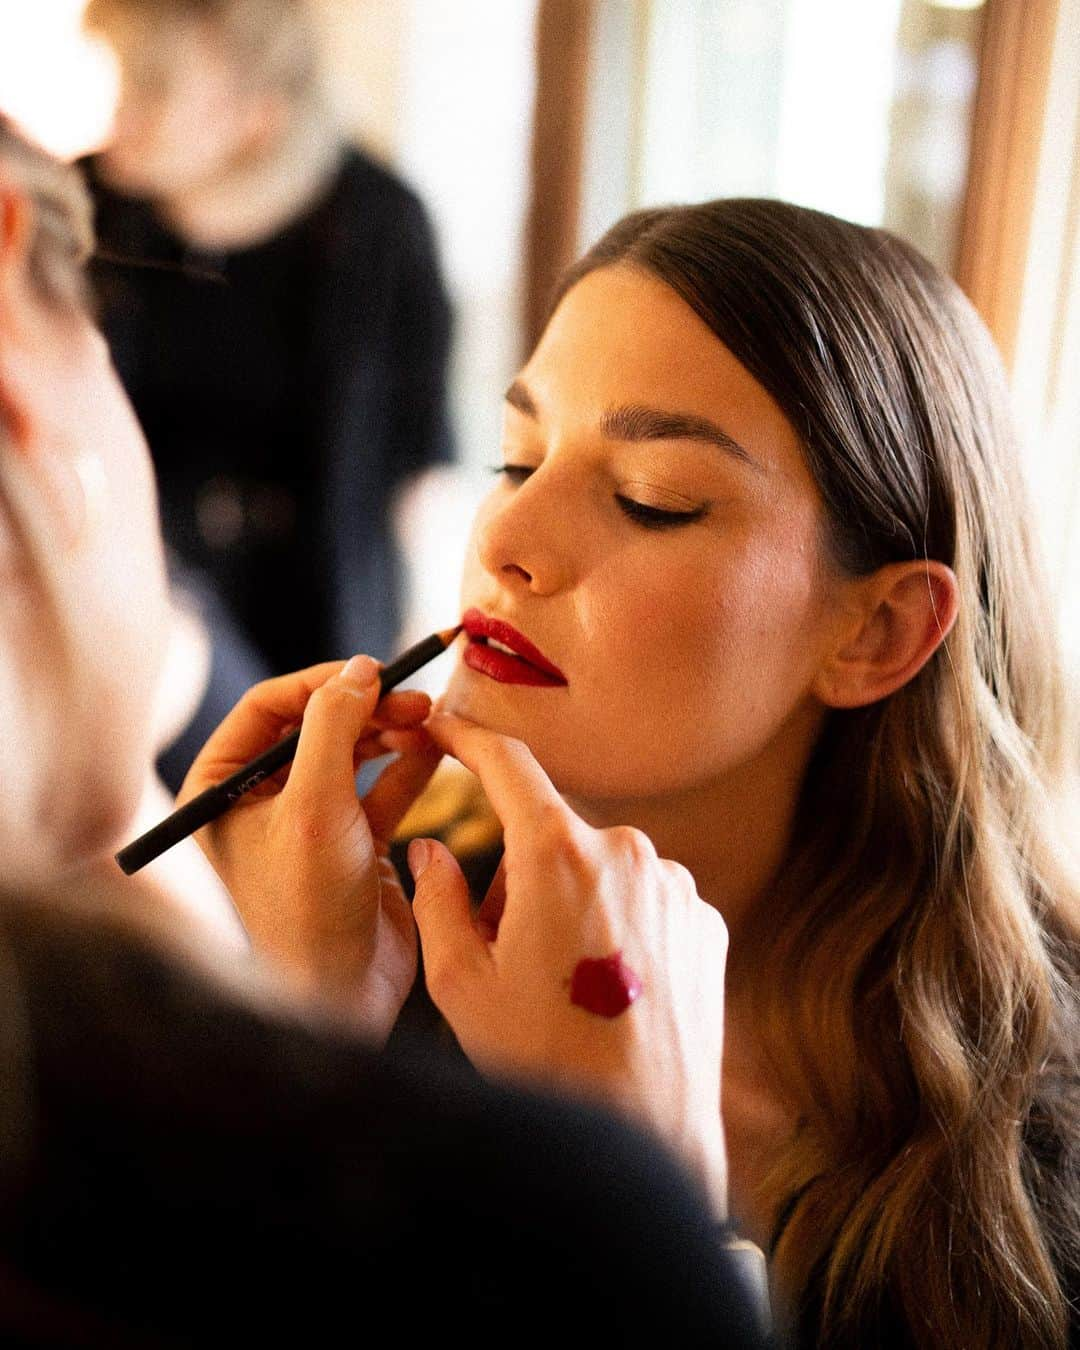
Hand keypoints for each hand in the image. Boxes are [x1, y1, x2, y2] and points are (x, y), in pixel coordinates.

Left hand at [179, 655, 441, 1040]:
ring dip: (393, 731)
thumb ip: (332, 727)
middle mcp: (260, 799)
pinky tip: (438, 749)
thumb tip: (359, 667)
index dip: (324, 681)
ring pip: (354, 751)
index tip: (376, 669)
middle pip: (318, 723)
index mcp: (222, 787)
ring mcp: (309, 820)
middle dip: (368, 707)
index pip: (269, 707)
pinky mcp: (354, 841)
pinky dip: (411, 765)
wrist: (342, 995)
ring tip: (431, 720)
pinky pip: (383, 786)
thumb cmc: (308, 909)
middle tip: (416, 698)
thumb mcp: (314, 806)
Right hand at [408, 711, 728, 1214]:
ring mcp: (675, 884)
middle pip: (549, 834)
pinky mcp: (707, 918)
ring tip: (567, 986)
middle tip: (508, 954)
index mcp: (557, 853)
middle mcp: (626, 850)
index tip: (444, 721)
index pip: (506, 765)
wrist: (646, 1127)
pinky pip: (646, 899)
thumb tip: (429, 850)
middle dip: (518, 875)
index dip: (468, 737)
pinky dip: (620, 927)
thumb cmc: (542, 1055)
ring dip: (572, 903)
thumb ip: (436, 899)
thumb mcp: (460, 982)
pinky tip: (614, 991)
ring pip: (599, 869)